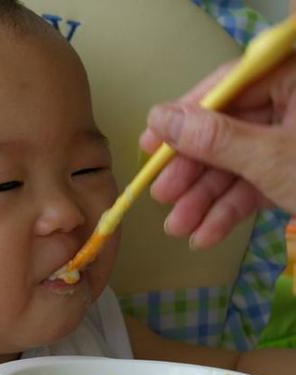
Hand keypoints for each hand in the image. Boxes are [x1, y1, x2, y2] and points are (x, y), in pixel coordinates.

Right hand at [140, 55, 295, 248]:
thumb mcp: (274, 159)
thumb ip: (215, 138)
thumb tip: (160, 117)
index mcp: (295, 80)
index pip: (227, 85)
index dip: (183, 116)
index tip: (151, 144)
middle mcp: (292, 106)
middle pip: (225, 130)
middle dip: (193, 171)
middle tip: (161, 196)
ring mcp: (291, 143)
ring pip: (236, 163)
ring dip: (204, 199)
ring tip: (178, 227)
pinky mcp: (292, 174)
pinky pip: (255, 186)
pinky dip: (230, 212)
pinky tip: (206, 236)